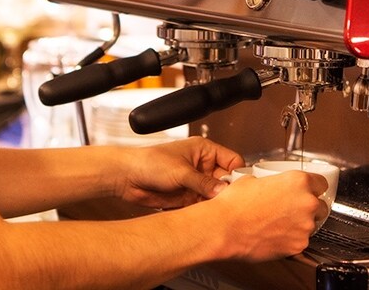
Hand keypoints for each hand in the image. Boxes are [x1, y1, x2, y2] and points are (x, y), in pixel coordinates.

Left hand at [114, 137, 244, 208]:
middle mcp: (202, 166)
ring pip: (215, 196)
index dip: (238, 174)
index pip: (232, 161)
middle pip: (226, 181)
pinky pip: (203, 206)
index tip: (241, 189)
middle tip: (231, 205)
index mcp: (205, 151)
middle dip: (228, 193)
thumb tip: (224, 191)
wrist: (127, 177)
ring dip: (215, 204)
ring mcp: (195, 183)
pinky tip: (206, 217)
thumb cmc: (149, 162)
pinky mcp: (188, 198)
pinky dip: (205, 212)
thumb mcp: (181, 172)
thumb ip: (204, 183)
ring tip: (218, 213)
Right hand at [210, 172, 328, 261]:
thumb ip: (271, 183)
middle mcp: (306, 203)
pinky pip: (301, 241)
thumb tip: (269, 186)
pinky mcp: (298, 246)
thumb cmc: (235, 205)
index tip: (309, 190)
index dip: (313, 187)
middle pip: (320, 205)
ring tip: (278, 224)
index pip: (321, 182)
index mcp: (298, 181)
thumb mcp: (252, 180)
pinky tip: (275, 235)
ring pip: (312, 225)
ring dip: (300, 224)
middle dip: (308, 207)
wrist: (225, 228)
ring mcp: (304, 226)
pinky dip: (291, 239)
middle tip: (290, 209)